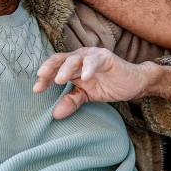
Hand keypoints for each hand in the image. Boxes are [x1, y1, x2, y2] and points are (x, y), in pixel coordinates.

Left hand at [33, 47, 170, 118]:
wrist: (133, 84)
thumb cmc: (109, 86)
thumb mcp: (87, 96)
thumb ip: (72, 101)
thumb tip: (55, 115)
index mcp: (73, 65)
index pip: (55, 67)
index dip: (45, 77)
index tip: (36, 89)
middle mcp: (81, 58)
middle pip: (61, 60)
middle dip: (51, 68)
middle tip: (42, 78)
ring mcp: (93, 56)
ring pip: (76, 59)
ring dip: (66, 69)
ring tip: (59, 79)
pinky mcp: (106, 58)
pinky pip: (95, 61)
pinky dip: (90, 68)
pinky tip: (86, 77)